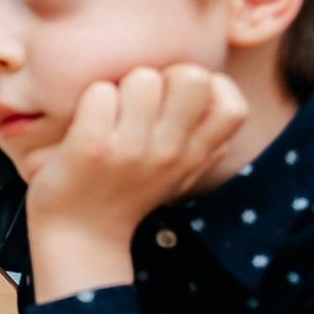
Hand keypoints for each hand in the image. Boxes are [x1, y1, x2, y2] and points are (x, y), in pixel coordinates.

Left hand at [21, 66, 245, 302]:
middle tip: (139, 99)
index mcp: (194, 156)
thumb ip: (204, 140)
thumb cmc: (126, 192)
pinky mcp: (91, 147)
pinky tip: (84, 120)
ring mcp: (131, 150)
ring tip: (109, 111)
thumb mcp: (178, 173)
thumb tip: (218, 92)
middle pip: (191, 76)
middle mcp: (170, 152)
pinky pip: (100, 92)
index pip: (234, 107)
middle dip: (164, 74)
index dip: (211, 87)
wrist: (79, 238)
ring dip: (120, 85)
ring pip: (142, 77)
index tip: (180, 98)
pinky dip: (89, 99)